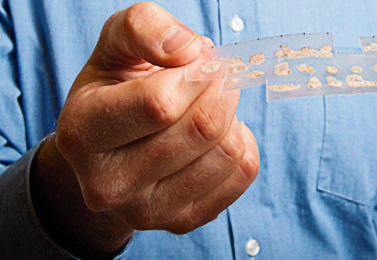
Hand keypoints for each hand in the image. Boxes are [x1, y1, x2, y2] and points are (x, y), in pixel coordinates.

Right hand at [40, 1, 258, 244]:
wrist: (108, 154)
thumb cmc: (115, 91)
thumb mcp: (114, 46)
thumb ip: (143, 27)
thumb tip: (188, 50)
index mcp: (83, 133)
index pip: (160, 104)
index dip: (195, 72)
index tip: (200, 57)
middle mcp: (109, 184)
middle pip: (202, 127)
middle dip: (220, 87)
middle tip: (215, 73)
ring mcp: (147, 211)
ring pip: (228, 150)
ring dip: (231, 114)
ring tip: (209, 103)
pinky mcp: (183, 221)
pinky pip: (243, 171)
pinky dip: (241, 141)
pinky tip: (216, 134)